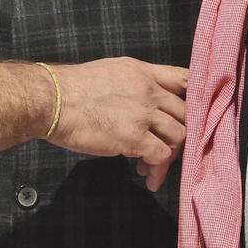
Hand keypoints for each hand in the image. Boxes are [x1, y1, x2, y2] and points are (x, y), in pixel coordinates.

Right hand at [41, 58, 188, 187]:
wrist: (52, 100)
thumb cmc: (71, 89)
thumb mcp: (110, 72)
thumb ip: (133, 85)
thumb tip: (144, 106)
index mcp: (142, 72)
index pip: (184, 78)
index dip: (194, 97)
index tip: (193, 114)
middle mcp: (149, 90)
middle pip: (186, 113)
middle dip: (180, 135)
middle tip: (166, 151)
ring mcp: (144, 113)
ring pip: (178, 136)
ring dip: (169, 156)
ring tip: (150, 169)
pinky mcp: (135, 137)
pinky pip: (161, 154)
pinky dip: (157, 168)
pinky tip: (145, 176)